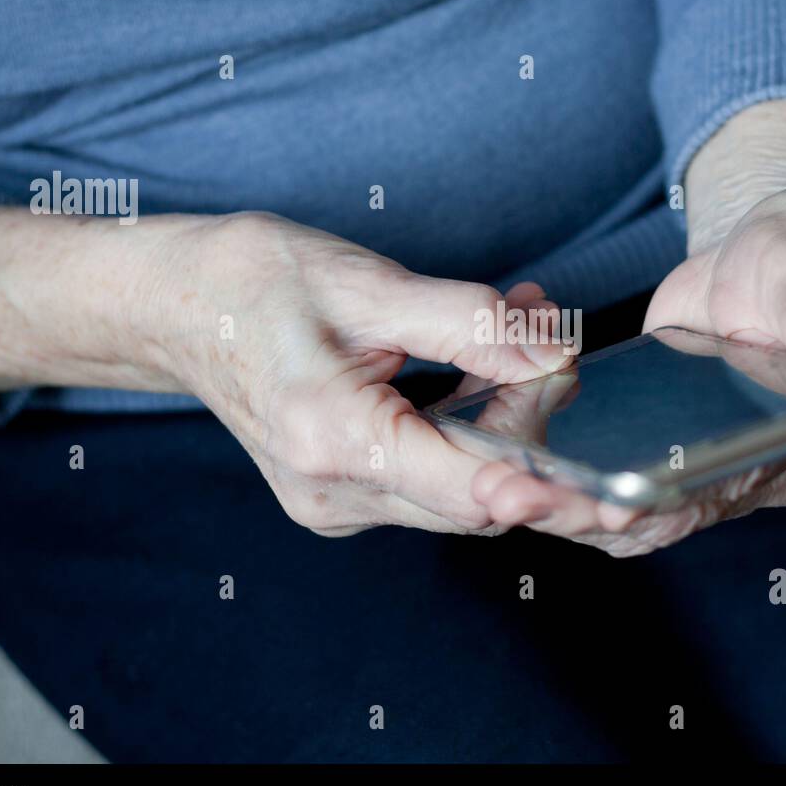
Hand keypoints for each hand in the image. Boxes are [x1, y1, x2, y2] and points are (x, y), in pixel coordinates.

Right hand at [163, 212, 573, 535]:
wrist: (175, 306)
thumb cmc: (252, 282)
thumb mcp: (368, 286)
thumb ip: (472, 325)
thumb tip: (557, 354)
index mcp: (333, 440)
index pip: (467, 492)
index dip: (546, 493)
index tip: (610, 494)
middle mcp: (335, 492)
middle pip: (478, 499)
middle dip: (534, 430)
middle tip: (553, 349)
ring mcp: (338, 502)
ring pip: (463, 492)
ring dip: (508, 424)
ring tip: (520, 333)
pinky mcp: (346, 493)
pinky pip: (435, 480)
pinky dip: (474, 430)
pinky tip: (484, 368)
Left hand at [470, 101, 785, 555]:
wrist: (764, 249)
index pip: (736, 488)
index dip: (676, 507)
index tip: (614, 513)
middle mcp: (757, 471)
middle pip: (667, 515)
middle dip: (587, 514)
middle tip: (515, 502)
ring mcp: (704, 464)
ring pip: (625, 507)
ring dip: (559, 503)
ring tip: (494, 491)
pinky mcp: (658, 445)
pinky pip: (604, 473)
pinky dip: (556, 473)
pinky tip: (500, 461)